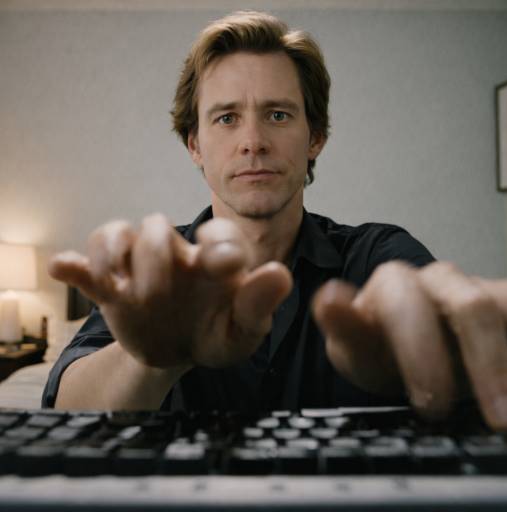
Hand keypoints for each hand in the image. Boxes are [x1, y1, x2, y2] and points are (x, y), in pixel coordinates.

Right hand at [48, 214, 291, 369]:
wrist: (181, 351)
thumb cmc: (217, 334)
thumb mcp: (243, 329)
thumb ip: (259, 303)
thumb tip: (279, 274)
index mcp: (214, 259)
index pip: (219, 233)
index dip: (219, 243)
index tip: (221, 266)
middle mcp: (177, 253)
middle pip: (158, 226)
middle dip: (156, 256)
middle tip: (157, 296)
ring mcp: (141, 267)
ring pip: (120, 234)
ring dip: (114, 254)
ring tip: (117, 284)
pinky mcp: (113, 288)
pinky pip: (87, 266)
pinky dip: (75, 265)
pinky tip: (64, 268)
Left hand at [313, 261, 506, 429]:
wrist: (415, 350)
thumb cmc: (381, 349)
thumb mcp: (357, 347)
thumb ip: (343, 326)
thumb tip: (329, 298)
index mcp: (395, 284)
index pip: (407, 304)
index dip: (422, 353)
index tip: (432, 402)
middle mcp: (440, 279)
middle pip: (471, 307)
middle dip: (483, 366)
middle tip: (490, 419)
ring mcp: (478, 288)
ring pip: (505, 310)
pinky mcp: (506, 304)